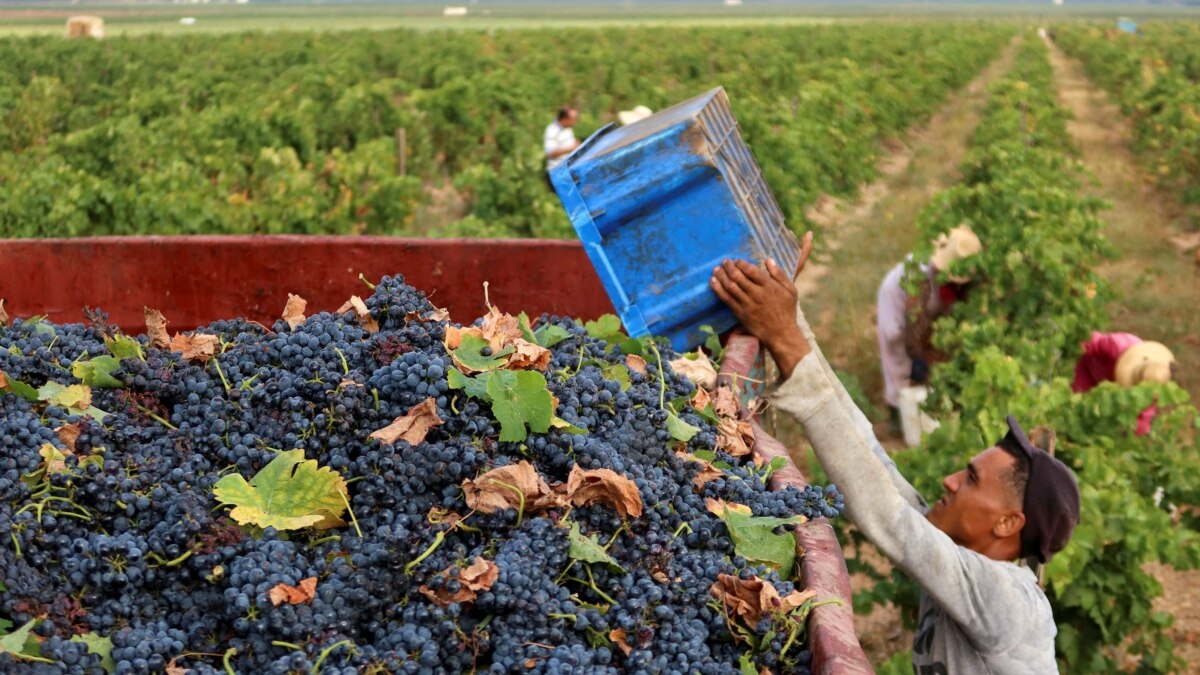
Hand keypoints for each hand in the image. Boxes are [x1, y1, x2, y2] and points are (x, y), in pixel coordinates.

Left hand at [710, 231, 814, 377]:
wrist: (781, 334)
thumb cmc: (787, 311)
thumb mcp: (791, 290)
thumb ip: (780, 274)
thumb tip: (768, 260)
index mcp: (769, 287)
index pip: (751, 271)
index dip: (741, 263)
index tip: (737, 260)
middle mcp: (757, 294)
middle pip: (738, 277)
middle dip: (729, 267)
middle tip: (725, 261)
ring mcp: (747, 304)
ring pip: (730, 287)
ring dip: (721, 276)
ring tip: (716, 269)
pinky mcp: (740, 313)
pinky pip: (726, 299)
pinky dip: (718, 289)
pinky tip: (713, 282)